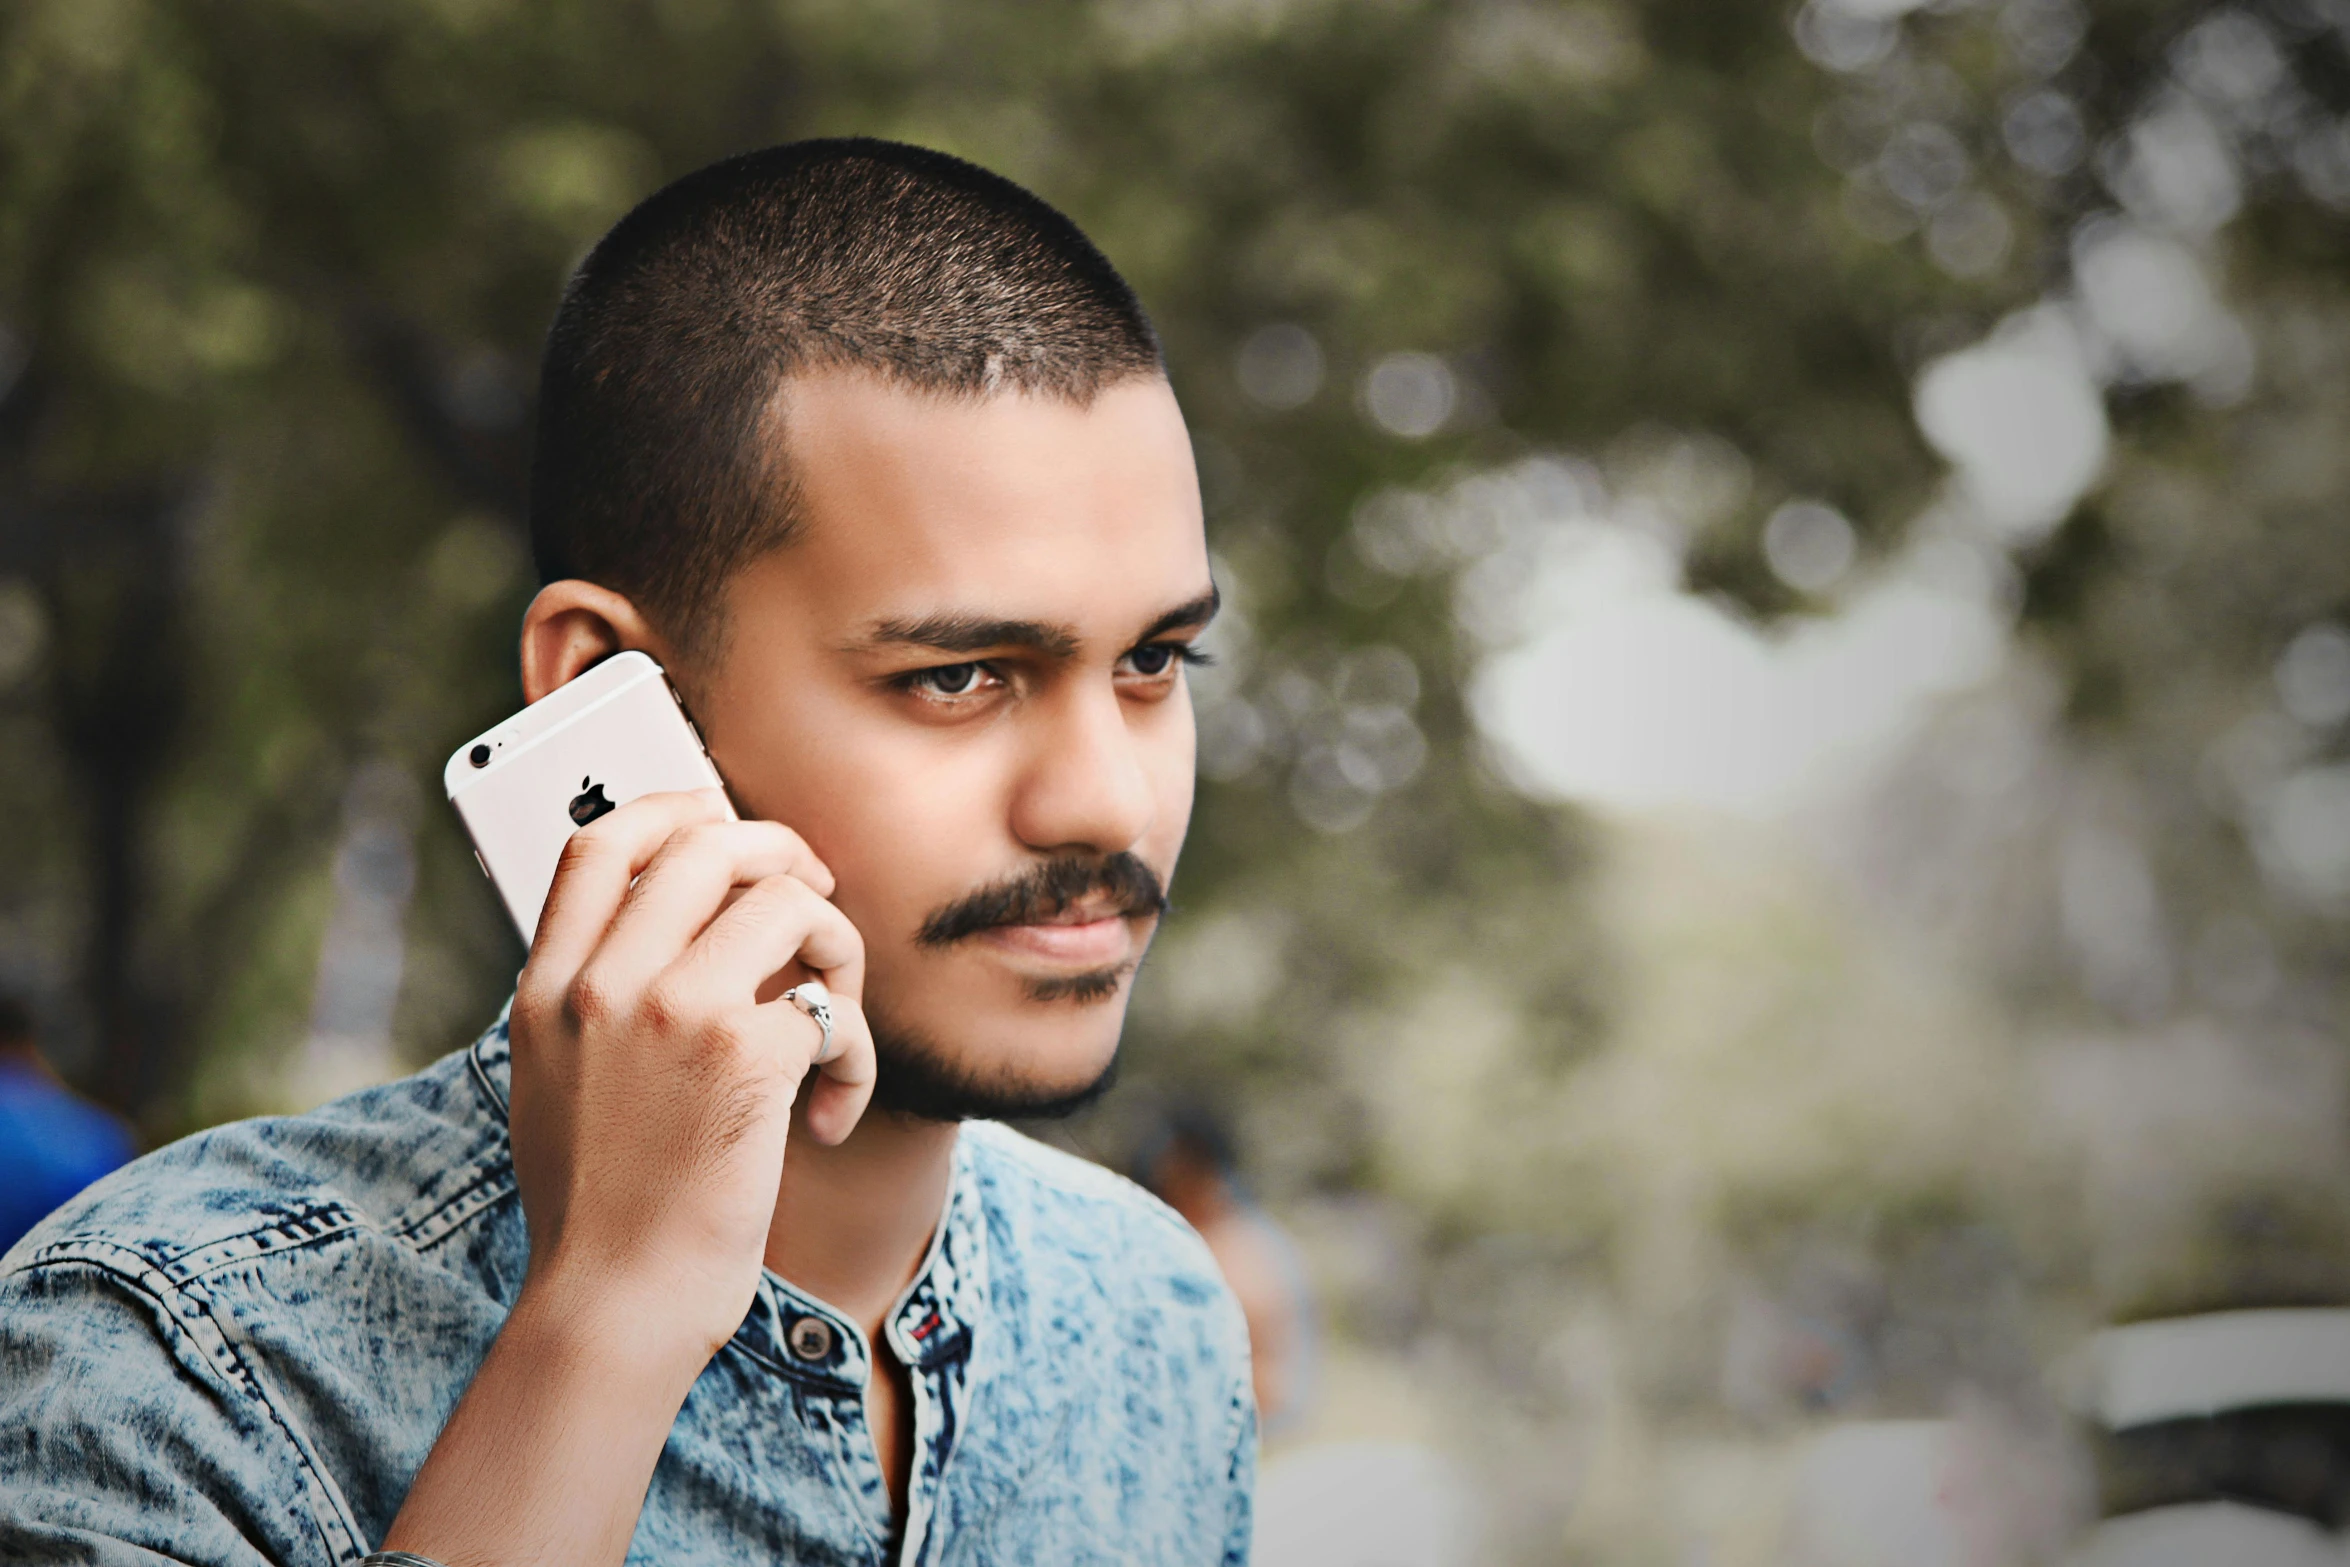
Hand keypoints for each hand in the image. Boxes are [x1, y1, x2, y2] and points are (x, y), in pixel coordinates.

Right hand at [506, 788, 876, 1364]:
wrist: (616, 1302)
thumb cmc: (602, 1206)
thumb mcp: (556, 1082)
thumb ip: (594, 998)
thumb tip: (668, 921)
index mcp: (549, 988)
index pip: (600, 843)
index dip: (675, 808)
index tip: (723, 821)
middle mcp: (605, 984)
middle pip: (711, 844)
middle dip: (783, 855)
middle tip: (816, 903)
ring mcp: (675, 1012)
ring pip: (789, 905)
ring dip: (837, 952)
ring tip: (832, 1025)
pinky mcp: (747, 1057)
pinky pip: (834, 1009)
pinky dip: (855, 1061)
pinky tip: (828, 1118)